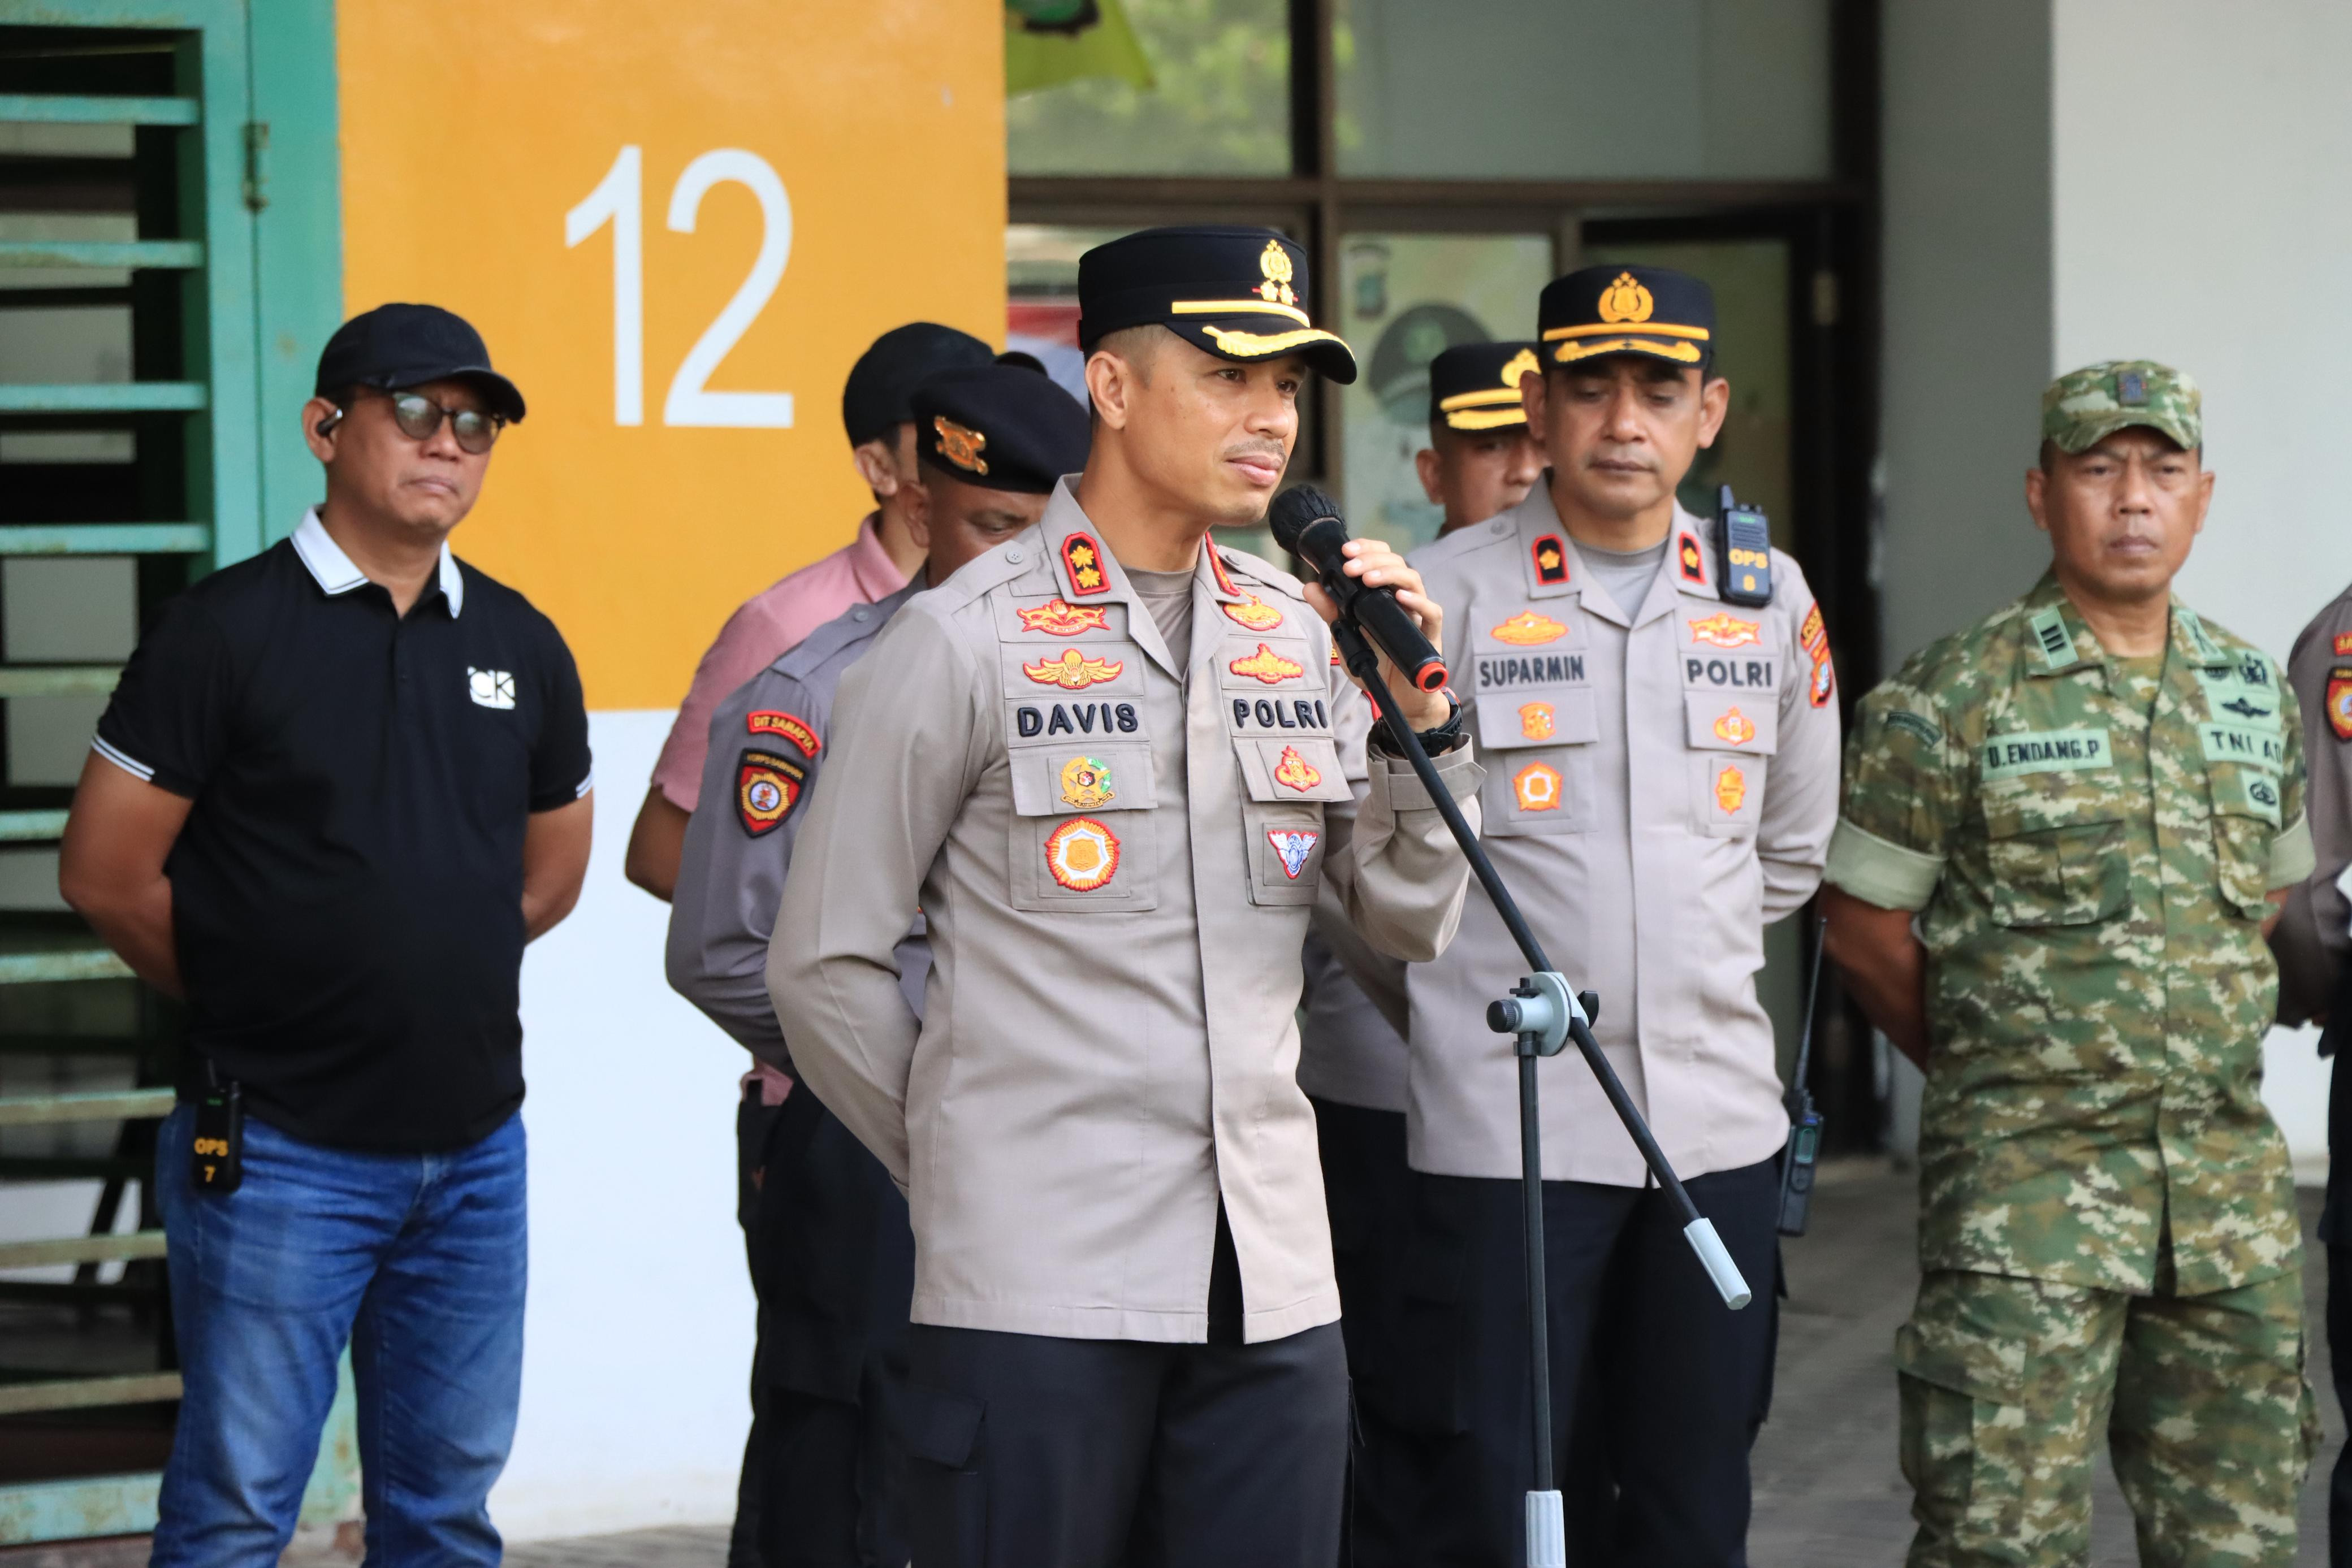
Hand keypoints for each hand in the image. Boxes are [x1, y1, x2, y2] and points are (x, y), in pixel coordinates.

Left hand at [1300, 538, 1449, 729]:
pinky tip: (1401, 598)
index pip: (1382, 559)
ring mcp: (1418, 615)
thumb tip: (1309, 587)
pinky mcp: (1430, 635)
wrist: (1398, 697)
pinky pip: (1432, 612)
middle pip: (1397, 563)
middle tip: (1350, 565)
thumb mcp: (1346, 637)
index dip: (1367, 549)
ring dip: (1389, 574)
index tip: (1345, 551)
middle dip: (1372, 559)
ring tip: (1368, 578)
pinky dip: (1419, 602)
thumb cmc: (1377, 664)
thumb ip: (1331, 612)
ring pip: (1414, 581)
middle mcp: (1404, 599)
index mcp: (1385, 594)